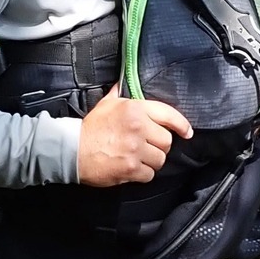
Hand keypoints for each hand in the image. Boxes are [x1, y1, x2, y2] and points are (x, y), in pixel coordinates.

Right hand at [78, 85, 192, 185]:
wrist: (72, 150)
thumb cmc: (90, 127)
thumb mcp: (106, 104)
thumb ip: (120, 94)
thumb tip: (125, 83)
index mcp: (135, 109)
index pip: (169, 115)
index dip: (182, 125)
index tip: (187, 132)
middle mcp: (138, 127)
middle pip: (166, 142)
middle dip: (158, 147)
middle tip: (145, 147)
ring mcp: (136, 149)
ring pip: (160, 160)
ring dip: (151, 162)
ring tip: (137, 158)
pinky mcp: (131, 168)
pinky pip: (149, 174)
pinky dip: (142, 174)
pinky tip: (131, 168)